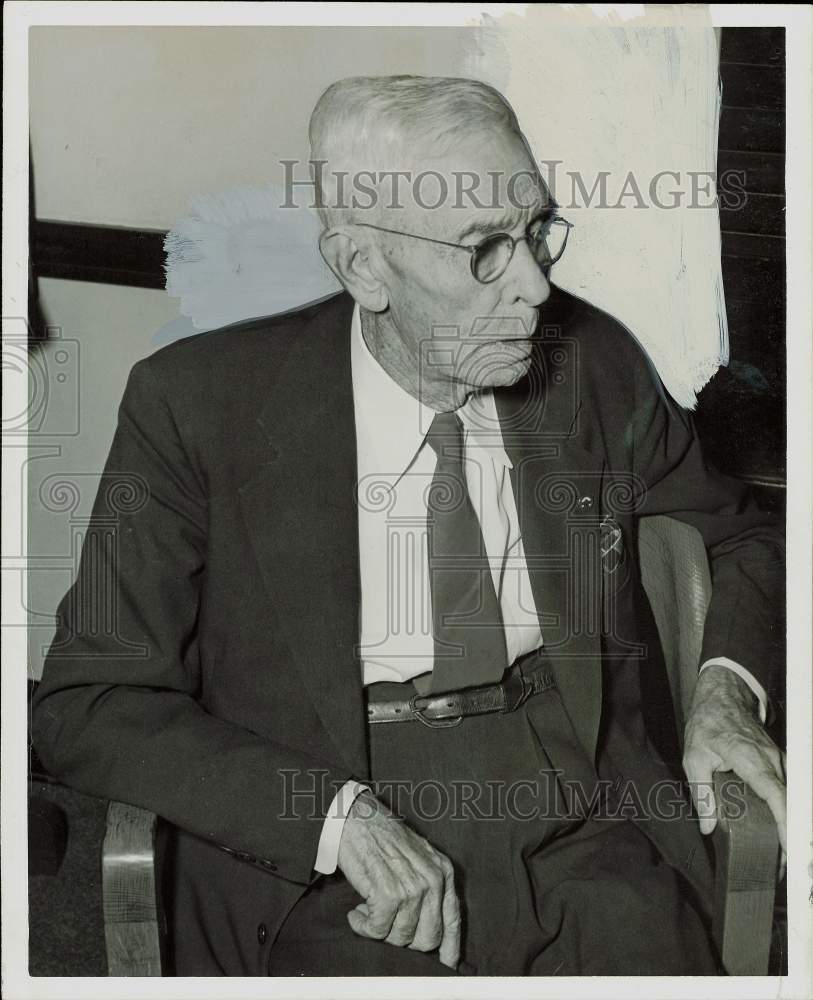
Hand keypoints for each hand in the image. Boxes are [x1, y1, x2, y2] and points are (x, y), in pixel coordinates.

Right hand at [336, 790, 460, 968]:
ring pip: (400, 937)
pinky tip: (356, 912)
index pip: (452, 921)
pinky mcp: (387, 893)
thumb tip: (433, 934)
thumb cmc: (382, 839)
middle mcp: (432, 880)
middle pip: (427, 938)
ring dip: (378, 931)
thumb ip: (430, 889)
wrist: (355, 816)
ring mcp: (411, 887)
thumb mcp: (418, 859)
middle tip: (385, 927)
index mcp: (443, 872)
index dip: (449, 949)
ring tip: (366, 911)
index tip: (445, 966)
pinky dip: (363, 926)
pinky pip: (377, 930)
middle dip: (404, 941)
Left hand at [683, 664, 785, 871]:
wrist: (724, 696)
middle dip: (791, 837)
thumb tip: (707, 827)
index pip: (777, 796)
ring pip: (793, 798)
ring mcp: (779, 760)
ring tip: (781, 858)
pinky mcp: (779, 762)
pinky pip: (788, 790)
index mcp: (752, 760)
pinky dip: (787, 812)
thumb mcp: (694, 757)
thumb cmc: (708, 724)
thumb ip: (701, 792)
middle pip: (791, 803)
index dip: (786, 824)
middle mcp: (772, 761)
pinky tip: (780, 831)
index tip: (790, 849)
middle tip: (782, 868)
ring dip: (790, 826)